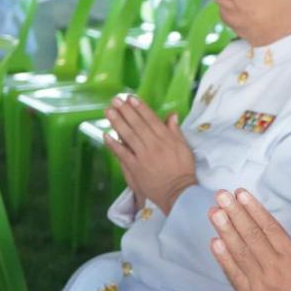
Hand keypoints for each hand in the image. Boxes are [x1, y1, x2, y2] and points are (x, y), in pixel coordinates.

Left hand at [103, 95, 196, 214]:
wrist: (178, 192)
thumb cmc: (183, 170)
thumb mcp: (184, 148)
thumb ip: (175, 131)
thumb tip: (172, 115)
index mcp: (166, 139)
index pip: (151, 119)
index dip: (140, 108)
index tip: (131, 98)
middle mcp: (153, 145)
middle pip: (137, 124)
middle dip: (125, 111)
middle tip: (115, 100)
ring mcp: (142, 156)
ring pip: (128, 136)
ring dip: (117, 122)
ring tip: (108, 111)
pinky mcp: (134, 168)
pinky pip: (122, 154)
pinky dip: (113, 144)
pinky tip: (106, 135)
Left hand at [209, 189, 290, 290]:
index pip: (269, 228)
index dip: (254, 209)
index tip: (242, 194)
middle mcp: (274, 268)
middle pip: (251, 235)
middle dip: (235, 213)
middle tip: (222, 195)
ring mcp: (259, 283)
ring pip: (240, 252)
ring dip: (225, 230)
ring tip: (215, 212)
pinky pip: (233, 274)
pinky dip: (223, 258)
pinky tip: (215, 242)